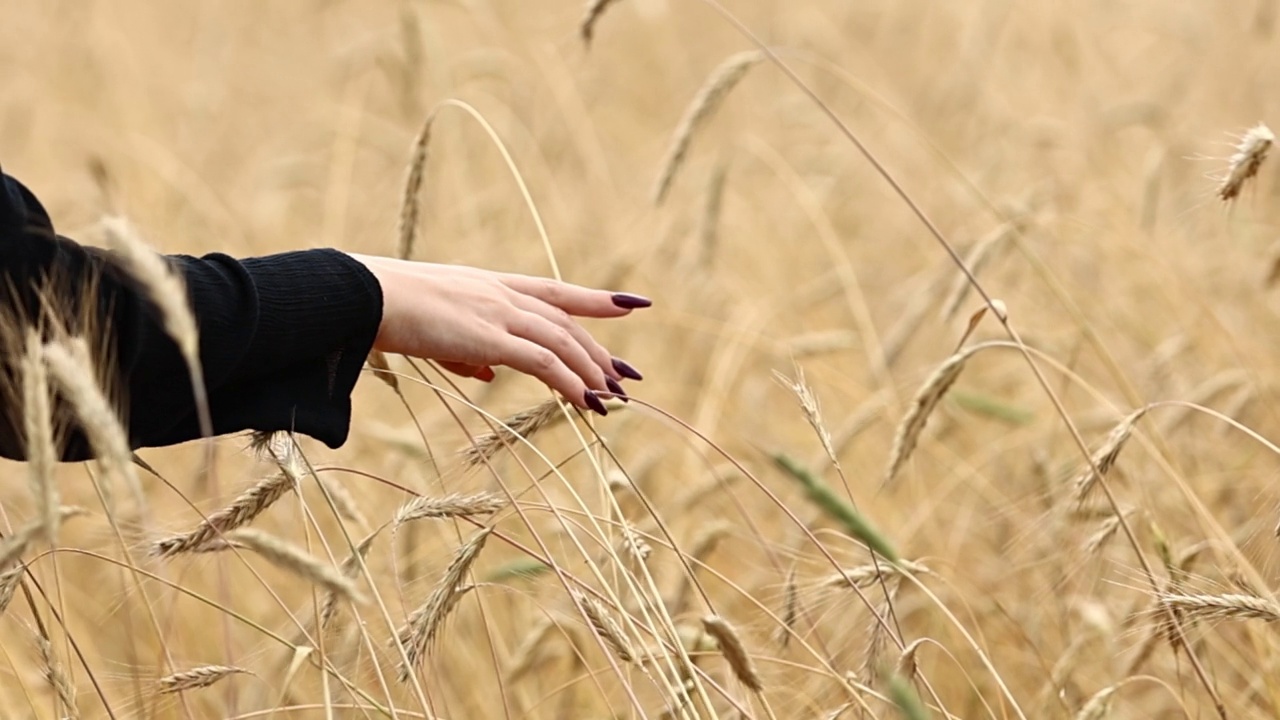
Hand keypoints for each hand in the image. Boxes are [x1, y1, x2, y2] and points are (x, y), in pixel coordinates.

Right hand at [345, 254, 647, 414]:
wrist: (360, 296)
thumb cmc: (383, 310)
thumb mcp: (434, 329)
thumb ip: (466, 351)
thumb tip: (487, 375)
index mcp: (489, 285)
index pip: (554, 291)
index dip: (594, 299)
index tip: (629, 305)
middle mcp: (501, 294)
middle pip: (566, 321)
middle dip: (600, 350)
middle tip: (625, 377)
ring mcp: (497, 313)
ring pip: (562, 342)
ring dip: (591, 372)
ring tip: (611, 399)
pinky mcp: (489, 338)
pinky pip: (543, 363)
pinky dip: (570, 383)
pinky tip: (587, 402)